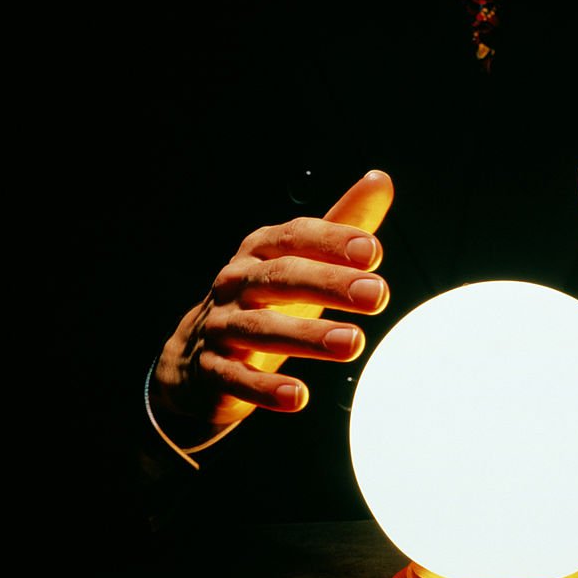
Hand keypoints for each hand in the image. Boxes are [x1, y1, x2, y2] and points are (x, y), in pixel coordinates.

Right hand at [150, 170, 393, 434]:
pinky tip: (299, 397)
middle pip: (282, 279)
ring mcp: (220, 326)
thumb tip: (380, 180)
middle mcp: (236, 282)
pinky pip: (236, 378)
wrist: (197, 357)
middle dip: (330, 284)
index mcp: (260, 251)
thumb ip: (343, 224)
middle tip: (379, 294)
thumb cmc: (267, 299)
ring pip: (260, 328)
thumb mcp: (302, 260)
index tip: (374, 251)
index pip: (296, 237)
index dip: (333, 242)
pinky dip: (265, 388)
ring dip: (308, 337)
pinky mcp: (212, 371)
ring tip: (354, 343)